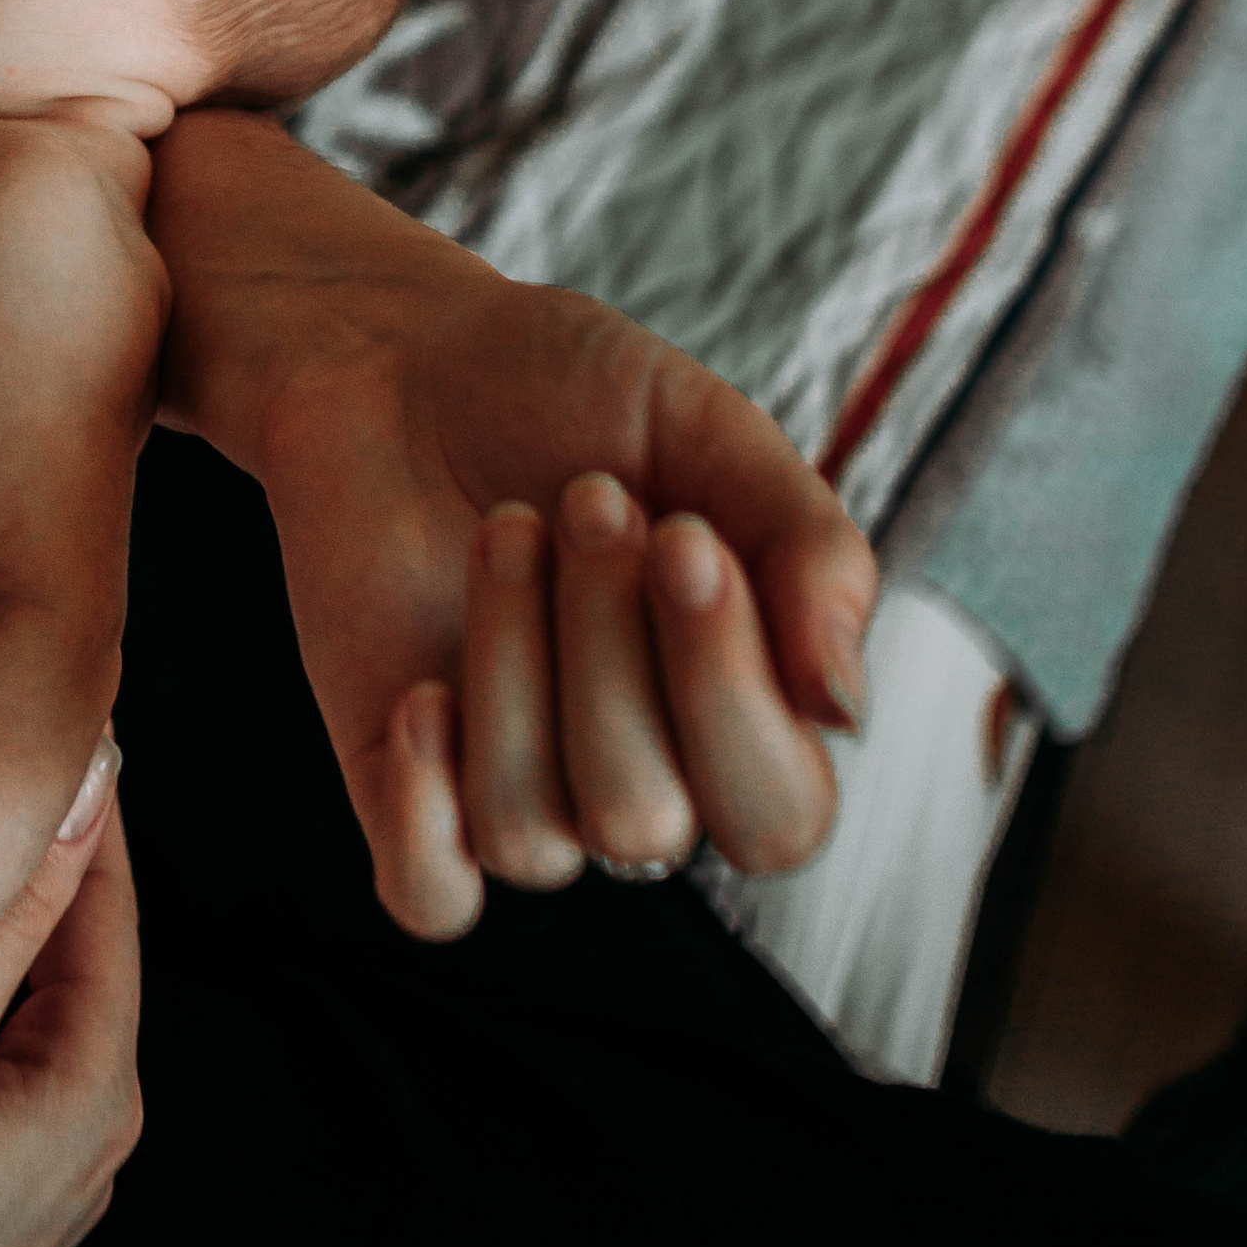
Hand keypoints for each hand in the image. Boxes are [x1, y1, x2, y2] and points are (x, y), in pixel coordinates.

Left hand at [146, 113, 875, 939]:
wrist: (401, 352)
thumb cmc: (571, 396)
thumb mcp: (711, 434)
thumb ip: (807, 552)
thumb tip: (846, 707)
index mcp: (740, 713)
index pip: (779, 816)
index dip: (730, 693)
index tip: (683, 533)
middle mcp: (638, 774)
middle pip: (648, 822)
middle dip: (609, 654)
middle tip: (587, 498)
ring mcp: (516, 784)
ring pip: (533, 835)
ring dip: (511, 663)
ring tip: (504, 526)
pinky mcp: (403, 778)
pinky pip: (430, 894)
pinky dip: (423, 816)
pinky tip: (421, 694)